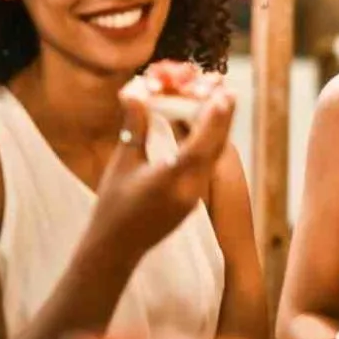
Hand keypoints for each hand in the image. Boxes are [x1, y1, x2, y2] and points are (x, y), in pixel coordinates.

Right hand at [83, 86, 235, 264]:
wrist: (116, 248)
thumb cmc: (113, 206)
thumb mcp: (123, 163)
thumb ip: (135, 127)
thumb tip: (136, 92)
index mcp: (173, 179)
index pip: (201, 144)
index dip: (214, 118)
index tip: (224, 95)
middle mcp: (191, 189)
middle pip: (215, 147)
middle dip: (221, 118)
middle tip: (226, 90)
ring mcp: (195, 196)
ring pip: (213, 157)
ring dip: (217, 130)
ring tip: (220, 103)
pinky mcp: (193, 200)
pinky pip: (206, 167)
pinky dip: (208, 145)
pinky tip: (206, 130)